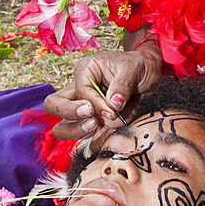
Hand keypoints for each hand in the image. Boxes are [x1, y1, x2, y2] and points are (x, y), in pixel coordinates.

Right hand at [44, 49, 160, 140]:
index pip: (80, 92)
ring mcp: (82, 106)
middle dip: (70, 114)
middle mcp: (78, 88)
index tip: (113, 111)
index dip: (95, 105)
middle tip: (92, 120)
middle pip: (54, 104)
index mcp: (86, 70)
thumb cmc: (140, 66)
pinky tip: (106, 136)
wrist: (150, 75)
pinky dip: (91, 139)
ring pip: (62, 125)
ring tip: (96, 127)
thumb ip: (123, 84)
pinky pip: (82, 135)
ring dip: (75, 130)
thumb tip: (113, 104)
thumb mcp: (135, 68)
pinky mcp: (92, 121)